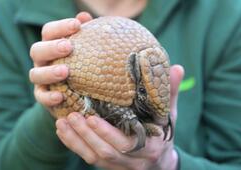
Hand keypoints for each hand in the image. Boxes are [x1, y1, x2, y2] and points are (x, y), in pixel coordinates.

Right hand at [29, 12, 91, 108]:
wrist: (78, 92)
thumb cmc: (82, 64)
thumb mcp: (84, 49)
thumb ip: (85, 34)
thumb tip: (84, 16)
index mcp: (50, 45)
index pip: (49, 32)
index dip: (61, 27)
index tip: (77, 25)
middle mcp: (42, 61)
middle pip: (37, 50)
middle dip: (52, 48)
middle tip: (68, 47)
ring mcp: (41, 79)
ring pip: (36, 74)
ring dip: (49, 72)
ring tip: (65, 71)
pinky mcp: (43, 97)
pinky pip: (41, 97)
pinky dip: (48, 97)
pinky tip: (60, 96)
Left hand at [56, 65, 184, 169]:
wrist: (160, 161)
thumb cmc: (163, 134)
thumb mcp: (169, 114)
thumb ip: (171, 92)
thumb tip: (178, 68)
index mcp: (150, 147)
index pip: (126, 143)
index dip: (107, 132)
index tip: (92, 116)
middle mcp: (134, 160)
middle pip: (105, 151)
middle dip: (87, 135)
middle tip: (71, 115)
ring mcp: (119, 166)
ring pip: (94, 157)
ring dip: (77, 140)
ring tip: (62, 122)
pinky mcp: (108, 166)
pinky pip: (88, 158)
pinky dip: (74, 146)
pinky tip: (62, 131)